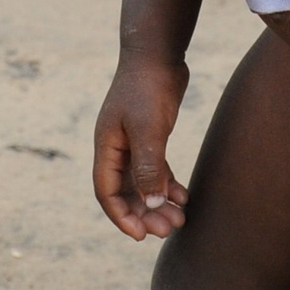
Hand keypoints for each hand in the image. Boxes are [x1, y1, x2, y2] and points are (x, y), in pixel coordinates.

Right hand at [93, 53, 189, 239]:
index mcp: (106, 146)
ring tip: (181, 219)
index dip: (121, 216)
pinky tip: (184, 196)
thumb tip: (151, 205)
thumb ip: (148, 166)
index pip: (106, 192)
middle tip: (169, 230)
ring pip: (142, 184)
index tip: (140, 236)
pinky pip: (155, 170)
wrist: (158, 52)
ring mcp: (132, 142)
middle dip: (145, 215)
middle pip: (125, 193)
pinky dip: (167, 185)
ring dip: (158, 204)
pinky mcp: (150, 135)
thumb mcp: (148, 128)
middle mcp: (115, 147)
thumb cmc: (148, 87)